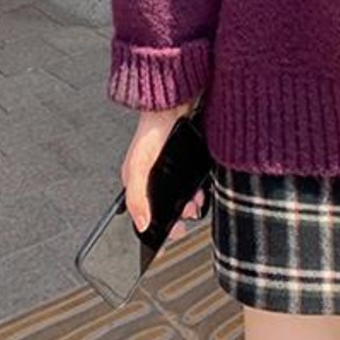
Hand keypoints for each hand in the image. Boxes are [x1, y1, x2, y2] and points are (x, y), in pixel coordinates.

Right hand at [120, 101, 202, 236]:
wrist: (174, 103)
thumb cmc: (151, 130)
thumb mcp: (139, 167)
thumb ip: (137, 197)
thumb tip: (141, 224)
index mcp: (138, 182)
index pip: (145, 212)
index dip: (157, 227)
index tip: (170, 236)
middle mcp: (154, 177)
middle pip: (166, 207)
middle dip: (178, 216)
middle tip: (187, 216)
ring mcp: (171, 170)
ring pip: (181, 197)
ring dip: (190, 204)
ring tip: (195, 203)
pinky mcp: (186, 162)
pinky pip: (193, 182)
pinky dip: (199, 189)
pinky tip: (202, 190)